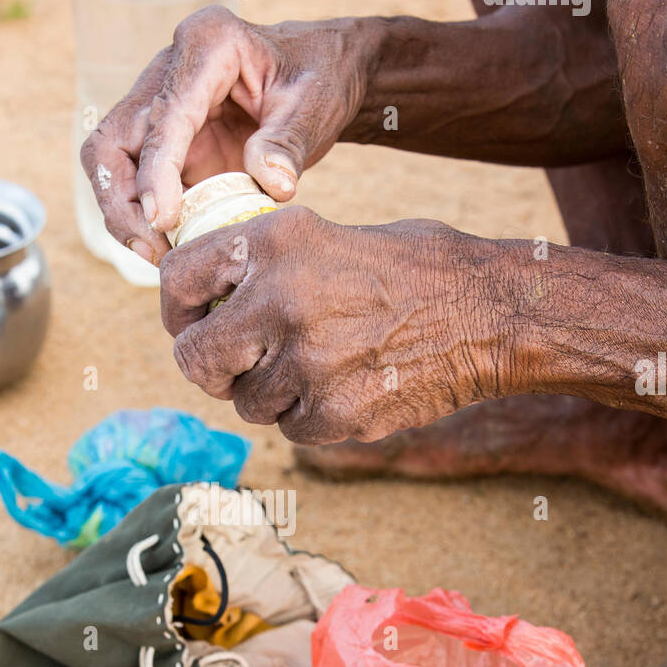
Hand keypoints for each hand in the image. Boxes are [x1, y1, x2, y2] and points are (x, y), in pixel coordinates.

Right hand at [80, 6, 378, 263]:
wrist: (319, 72)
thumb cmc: (319, 78)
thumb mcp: (315, 106)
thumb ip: (289, 142)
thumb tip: (272, 184)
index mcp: (207, 44)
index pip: (163, 117)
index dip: (155, 173)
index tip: (163, 221)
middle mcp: (168, 69)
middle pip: (112, 140)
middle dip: (121, 201)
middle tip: (152, 249)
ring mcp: (157, 102)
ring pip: (109, 162)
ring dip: (123, 213)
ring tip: (157, 254)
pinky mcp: (160, 136)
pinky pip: (132, 180)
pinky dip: (141, 215)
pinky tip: (166, 245)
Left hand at [160, 207, 500, 444]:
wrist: (489, 312)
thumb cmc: (412, 269)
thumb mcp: (326, 237)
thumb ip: (262, 268)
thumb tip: (205, 307)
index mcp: (275, 242)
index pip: (178, 280)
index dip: (177, 311)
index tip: (190, 323)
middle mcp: (280, 300)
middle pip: (196, 360)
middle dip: (211, 368)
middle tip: (235, 366)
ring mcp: (306, 362)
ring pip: (248, 402)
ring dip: (271, 393)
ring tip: (322, 363)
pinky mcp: (333, 414)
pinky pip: (292, 429)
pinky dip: (312, 416)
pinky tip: (351, 384)